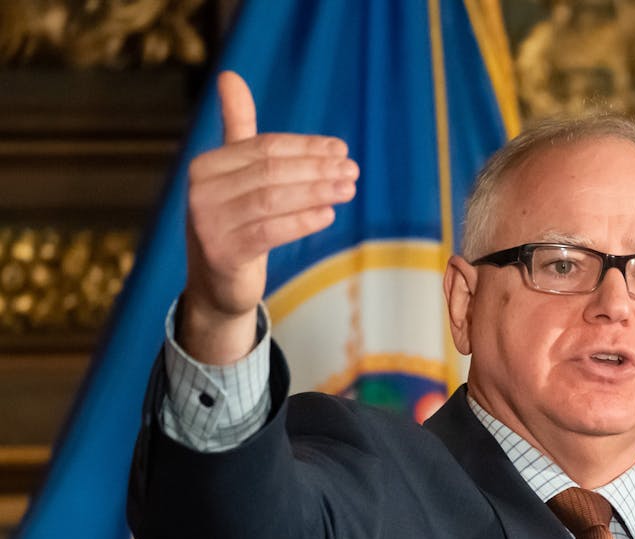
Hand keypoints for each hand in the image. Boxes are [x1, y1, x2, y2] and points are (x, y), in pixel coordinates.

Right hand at [179, 71, 358, 363]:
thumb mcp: (236, 175)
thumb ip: (238, 128)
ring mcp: (208, 223)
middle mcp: (200, 191)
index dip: (306, 147)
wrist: (217, 285)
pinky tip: (328, 215)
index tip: (341, 148)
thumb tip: (230, 75)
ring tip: (348, 189)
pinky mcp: (223, 253)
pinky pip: (269, 231)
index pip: (264, 148)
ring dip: (316, 191)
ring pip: (272, 199)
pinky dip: (302, 221)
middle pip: (271, 171)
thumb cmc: (236, 221)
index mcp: (206, 166)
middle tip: (352, 170)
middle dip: (317, 168)